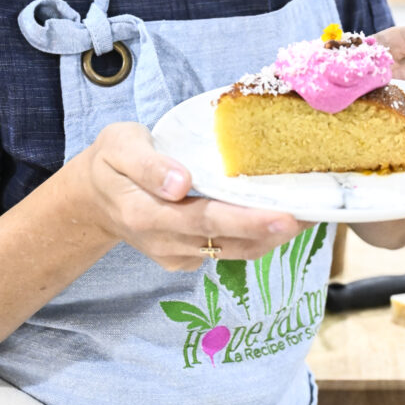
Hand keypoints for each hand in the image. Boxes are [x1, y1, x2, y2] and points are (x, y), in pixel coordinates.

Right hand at [81, 121, 310, 270]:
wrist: (93, 197)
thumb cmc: (111, 162)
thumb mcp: (119, 146)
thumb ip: (148, 164)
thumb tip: (181, 182)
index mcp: (147, 214)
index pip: (205, 220)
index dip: (247, 220)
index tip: (283, 215)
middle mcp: (166, 242)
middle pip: (228, 241)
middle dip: (272, 231)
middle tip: (311, 214)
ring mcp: (177, 254)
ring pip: (234, 251)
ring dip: (271, 237)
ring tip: (307, 213)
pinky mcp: (187, 257)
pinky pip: (228, 251)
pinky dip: (256, 237)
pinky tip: (277, 216)